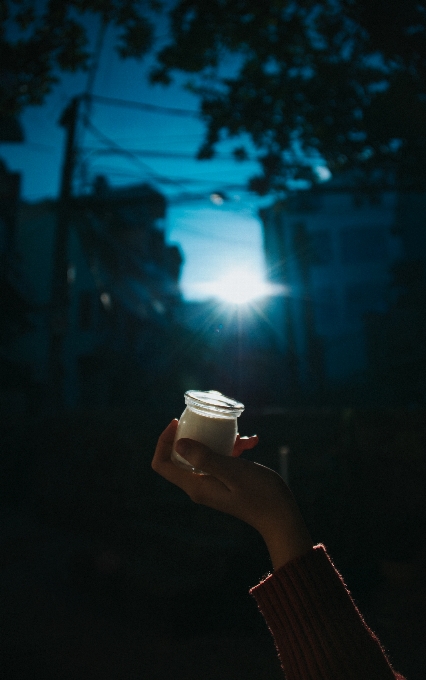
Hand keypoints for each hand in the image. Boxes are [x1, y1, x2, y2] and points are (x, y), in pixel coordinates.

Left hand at [151, 420, 312, 569]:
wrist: (282, 517)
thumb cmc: (260, 495)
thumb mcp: (232, 471)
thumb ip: (205, 458)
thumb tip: (178, 445)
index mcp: (195, 486)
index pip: (162, 464)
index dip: (163, 442)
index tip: (177, 424)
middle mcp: (199, 486)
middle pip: (180, 456)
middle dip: (192, 436)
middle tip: (205, 421)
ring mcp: (212, 483)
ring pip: (205, 454)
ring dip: (219, 441)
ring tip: (241, 436)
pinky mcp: (226, 481)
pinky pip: (222, 459)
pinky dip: (234, 448)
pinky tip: (252, 442)